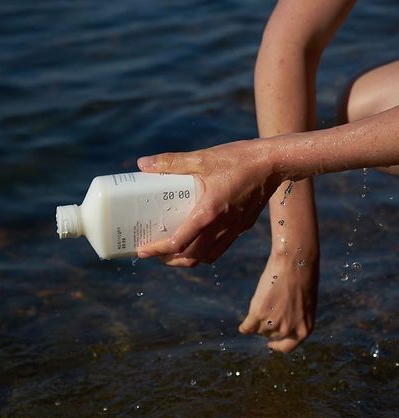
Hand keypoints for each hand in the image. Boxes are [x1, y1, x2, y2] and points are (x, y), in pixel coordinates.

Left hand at [137, 140, 281, 265]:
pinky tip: (196, 243)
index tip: (142, 250)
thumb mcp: (203, 158)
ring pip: (206, 258)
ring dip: (186, 260)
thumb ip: (171, 162)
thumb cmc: (239, 158)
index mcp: (208, 212)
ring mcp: (233, 230)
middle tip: (153, 252)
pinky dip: (204, 254)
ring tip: (171, 252)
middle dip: (168, 259)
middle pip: (190, 258)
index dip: (157, 250)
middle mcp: (221, 227)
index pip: (179, 243)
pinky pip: (219, 249)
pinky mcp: (242, 228)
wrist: (274, 163)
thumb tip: (143, 164)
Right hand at [239, 250, 318, 351]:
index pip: (286, 347)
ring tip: (262, 304)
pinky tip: (243, 326)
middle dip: (268, 325)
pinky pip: (247, 327)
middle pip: (270, 334)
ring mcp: (272, 322)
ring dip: (258, 321)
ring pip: (259, 329)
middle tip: (268, 309)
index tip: (270, 344)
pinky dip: (244, 327)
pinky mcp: (258, 313)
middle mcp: (288, 330)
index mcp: (304, 329)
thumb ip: (294, 318)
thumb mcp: (304, 304)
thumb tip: (280, 325)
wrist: (295, 263)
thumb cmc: (303, 278)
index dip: (277, 345)